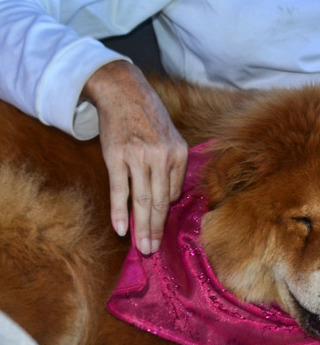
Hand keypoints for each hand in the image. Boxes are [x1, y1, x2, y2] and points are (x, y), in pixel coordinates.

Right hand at [81, 61, 187, 253]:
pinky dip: (119, 212)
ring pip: (141, 201)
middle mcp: (160, 157)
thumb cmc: (149, 117)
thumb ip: (173, 166)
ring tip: (142, 247)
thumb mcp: (171, 137)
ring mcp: (137, 157)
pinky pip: (119, 190)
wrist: (124, 92)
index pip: (173, 193)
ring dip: (141, 228)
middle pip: (159, 202)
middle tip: (153, 251)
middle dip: (156, 230)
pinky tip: (121, 230)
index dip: (166, 215)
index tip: (162, 233)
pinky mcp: (116, 157)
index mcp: (178, 153)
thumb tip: (170, 198)